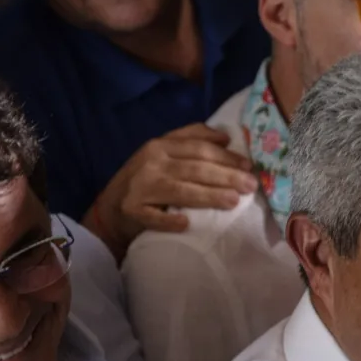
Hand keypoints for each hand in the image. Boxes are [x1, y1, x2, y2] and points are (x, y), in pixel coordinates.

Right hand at [88, 123, 257, 249]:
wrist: (111, 208)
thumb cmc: (147, 179)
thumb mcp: (164, 153)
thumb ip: (191, 141)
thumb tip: (225, 137)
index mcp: (161, 145)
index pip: (199, 148)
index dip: (226, 156)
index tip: (249, 166)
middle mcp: (151, 162)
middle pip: (195, 168)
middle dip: (226, 176)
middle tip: (250, 185)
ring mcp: (141, 186)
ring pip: (181, 190)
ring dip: (208, 196)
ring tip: (233, 201)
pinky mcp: (132, 209)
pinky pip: (154, 216)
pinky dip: (169, 221)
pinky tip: (186, 223)